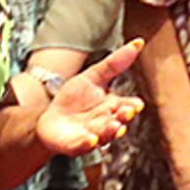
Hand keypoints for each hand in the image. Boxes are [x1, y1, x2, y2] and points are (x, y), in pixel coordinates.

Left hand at [29, 43, 147, 159]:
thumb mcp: (93, 76)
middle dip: (122, 118)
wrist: (50, 118)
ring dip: (110, 131)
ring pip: (104, 135)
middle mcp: (105, 123)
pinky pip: (83, 146)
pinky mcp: (75, 145)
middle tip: (125, 113)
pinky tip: (90, 140)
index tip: (136, 104)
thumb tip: (139, 42)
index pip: (127, 106)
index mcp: (112, 106)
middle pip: (118, 121)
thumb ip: (115, 63)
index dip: (132, 106)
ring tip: (114, 126)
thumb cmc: (74, 99)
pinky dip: (87, 144)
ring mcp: (91, 135)